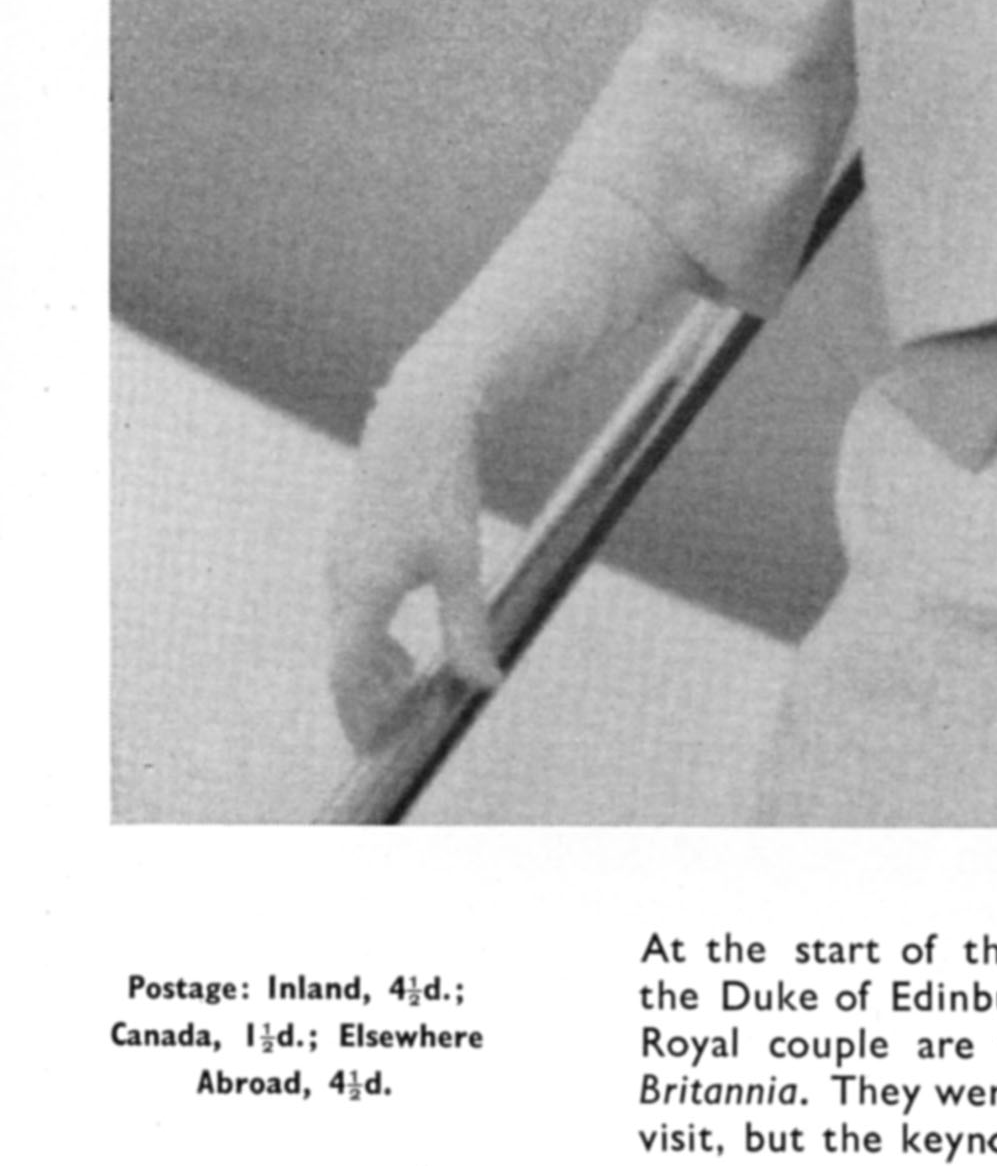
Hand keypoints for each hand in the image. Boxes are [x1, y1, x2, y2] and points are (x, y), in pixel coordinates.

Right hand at [325, 364, 500, 752]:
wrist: (418, 419)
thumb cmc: (441, 488)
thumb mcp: (461, 563)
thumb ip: (467, 628)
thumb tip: (486, 683)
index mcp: (362, 593)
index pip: (346, 676)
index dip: (358, 716)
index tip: (376, 747)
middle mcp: (341, 582)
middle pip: (345, 663)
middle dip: (367, 702)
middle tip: (396, 733)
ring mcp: (341, 561)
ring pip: (348, 637)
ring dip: (373, 672)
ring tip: (409, 691)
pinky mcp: (350, 545)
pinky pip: (353, 612)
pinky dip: (373, 642)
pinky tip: (404, 652)